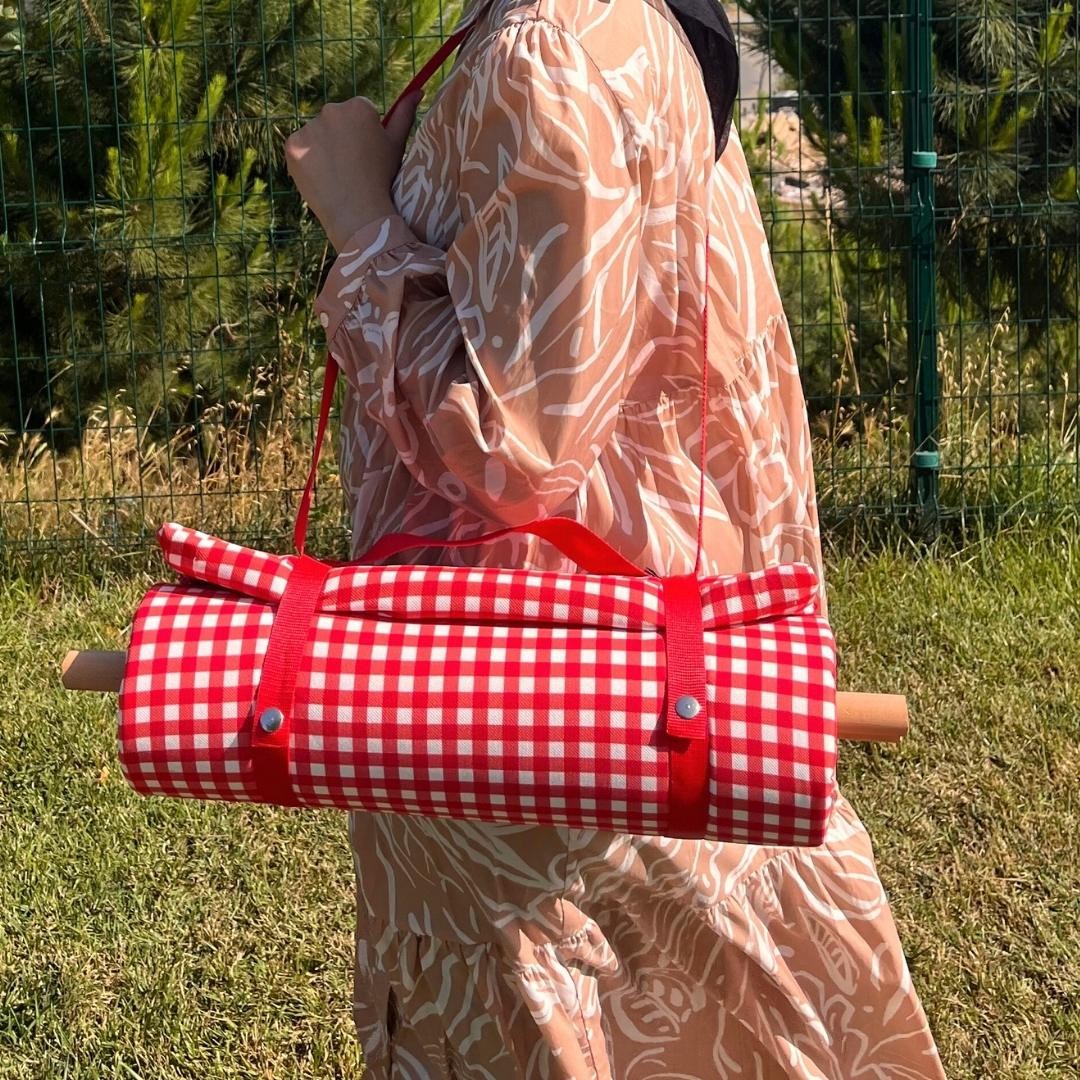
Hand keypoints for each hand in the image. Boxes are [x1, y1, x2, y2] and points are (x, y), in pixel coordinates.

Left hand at [284, 90, 422, 250]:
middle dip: (341, 139)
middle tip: (352, 169)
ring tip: (337, 176)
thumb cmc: (382, 179)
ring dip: (323, 150)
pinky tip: (322, 178)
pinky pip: (299, 150)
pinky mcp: (293, 146)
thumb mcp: (397, 145)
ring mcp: (309, 128)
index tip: (367, 156)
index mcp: (359, 106)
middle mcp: (331, 110)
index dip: (363, 136)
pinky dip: (307, 162)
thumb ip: (405, 114)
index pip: (357, 113)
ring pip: (316, 136)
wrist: (358, 213)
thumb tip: (418, 90)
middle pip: (335, 121)